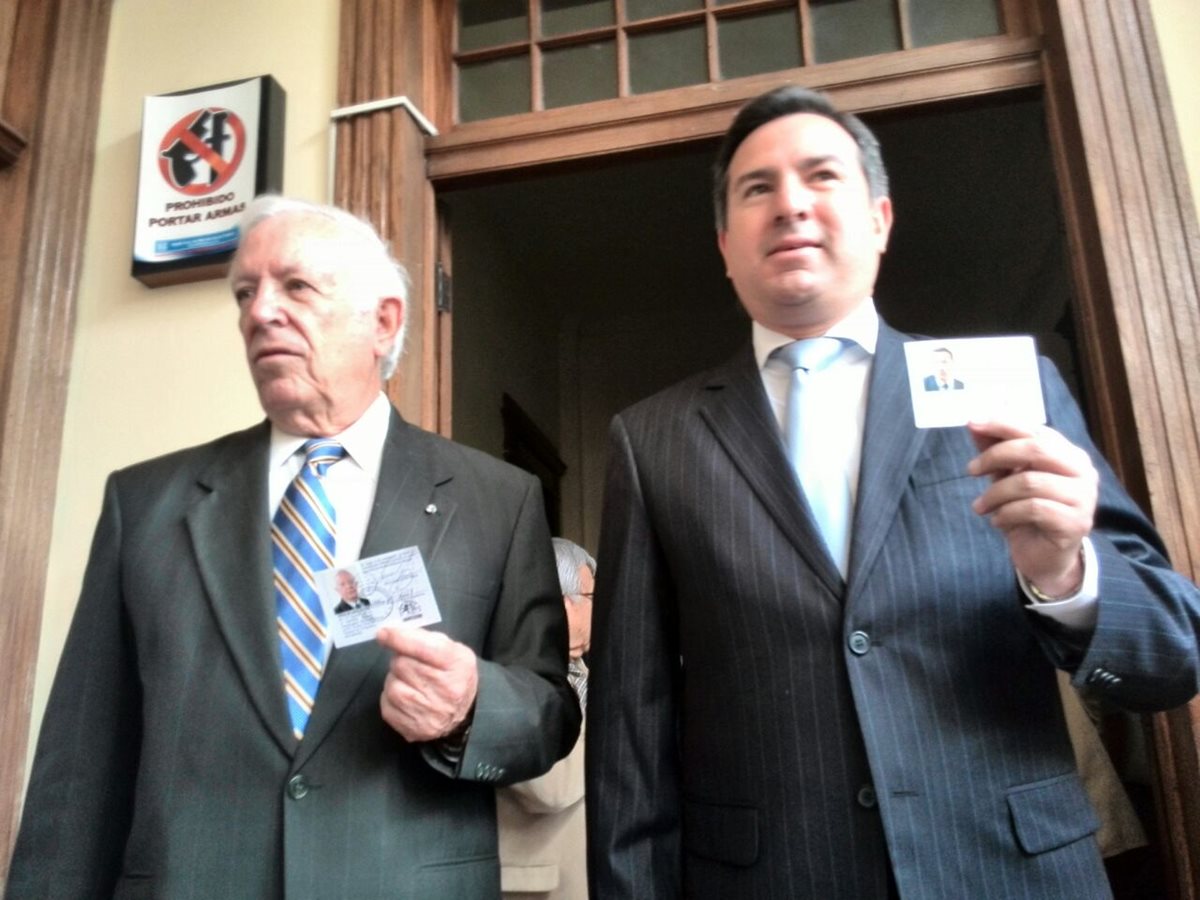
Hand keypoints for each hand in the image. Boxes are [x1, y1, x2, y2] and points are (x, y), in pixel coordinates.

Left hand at [377, 627, 478, 741]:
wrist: (465, 713)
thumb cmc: (455, 675)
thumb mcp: (453, 650)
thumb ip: (427, 638)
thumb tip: (394, 632)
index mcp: (456, 665)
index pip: (423, 648)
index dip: (399, 638)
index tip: (383, 633)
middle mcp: (444, 691)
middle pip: (402, 664)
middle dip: (401, 659)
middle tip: (410, 663)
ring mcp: (428, 712)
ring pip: (392, 685)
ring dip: (395, 679)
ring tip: (409, 682)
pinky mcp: (413, 728)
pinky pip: (387, 705)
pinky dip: (391, 698)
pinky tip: (406, 697)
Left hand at [967, 420, 1097, 596]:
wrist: (1046, 558)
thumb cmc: (1027, 514)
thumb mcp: (1007, 479)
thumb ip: (995, 451)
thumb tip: (973, 424)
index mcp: (1069, 455)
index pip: (1036, 430)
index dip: (1003, 424)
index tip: (972, 423)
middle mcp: (1082, 472)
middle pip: (1036, 449)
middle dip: (996, 456)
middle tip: (971, 470)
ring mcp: (1083, 498)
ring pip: (1029, 482)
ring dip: (995, 493)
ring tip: (980, 506)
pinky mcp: (1075, 523)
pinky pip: (1032, 509)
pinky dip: (1006, 514)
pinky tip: (998, 521)